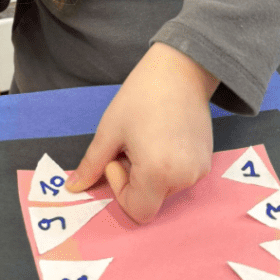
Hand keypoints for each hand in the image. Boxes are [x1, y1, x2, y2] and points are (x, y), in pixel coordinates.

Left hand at [65, 43, 218, 223]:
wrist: (182, 69)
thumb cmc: (141, 96)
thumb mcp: (110, 130)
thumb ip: (92, 164)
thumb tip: (73, 188)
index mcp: (159, 173)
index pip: (137, 211)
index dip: (120, 190)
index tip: (118, 157)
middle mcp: (184, 178)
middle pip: (151, 200)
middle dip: (134, 178)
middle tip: (132, 144)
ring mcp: (199, 170)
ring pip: (164, 189)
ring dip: (150, 171)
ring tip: (147, 138)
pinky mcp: (207, 160)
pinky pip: (179, 176)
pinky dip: (166, 165)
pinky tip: (162, 137)